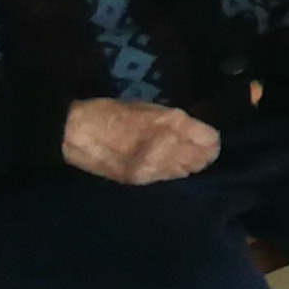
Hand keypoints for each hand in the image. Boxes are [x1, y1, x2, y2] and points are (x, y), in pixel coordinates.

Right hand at [62, 99, 218, 184]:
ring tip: (184, 158)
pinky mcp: (139, 179)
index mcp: (170, 122)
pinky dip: (171, 172)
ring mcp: (152, 166)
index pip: (209, 140)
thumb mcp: (151, 109)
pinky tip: (167, 165)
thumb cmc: (114, 113)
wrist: (77, 133)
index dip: (211, 141)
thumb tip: (198, 133)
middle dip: (204, 155)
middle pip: (201, 160)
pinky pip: (166, 178)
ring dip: (189, 165)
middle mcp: (166, 146)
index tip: (209, 139)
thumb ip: (177, 122)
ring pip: (186, 171)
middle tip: (200, 151)